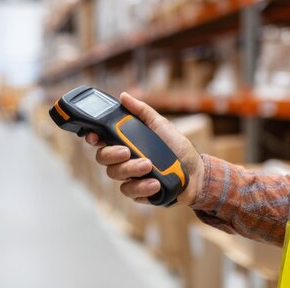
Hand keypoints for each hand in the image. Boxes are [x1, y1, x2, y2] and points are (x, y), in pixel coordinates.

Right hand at [85, 92, 204, 205]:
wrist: (197, 172)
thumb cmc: (178, 147)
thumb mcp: (161, 125)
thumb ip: (142, 112)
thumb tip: (124, 96)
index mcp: (126, 142)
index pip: (101, 140)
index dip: (93, 137)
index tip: (95, 136)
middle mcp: (124, 160)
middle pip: (103, 158)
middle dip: (112, 155)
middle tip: (126, 151)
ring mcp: (130, 177)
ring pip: (116, 176)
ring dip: (131, 170)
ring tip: (149, 165)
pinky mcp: (139, 193)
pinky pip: (131, 192)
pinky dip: (143, 188)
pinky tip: (155, 183)